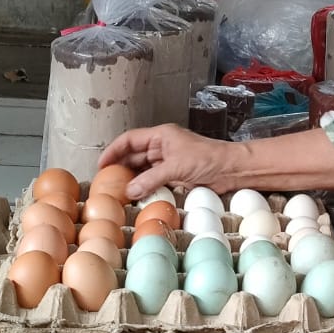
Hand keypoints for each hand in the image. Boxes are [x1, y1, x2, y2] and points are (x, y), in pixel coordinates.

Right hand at [98, 125, 232, 200]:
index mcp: (160, 136)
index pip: (129, 140)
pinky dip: (144, 187)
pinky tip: (136, 196)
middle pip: (134, 155)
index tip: (101, 165)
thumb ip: (151, 179)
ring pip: (142, 170)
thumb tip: (129, 190)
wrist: (231, 170)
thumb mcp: (176, 168)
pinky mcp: (174, 175)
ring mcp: (168, 161)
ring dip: (132, 180)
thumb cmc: (208, 159)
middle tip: (106, 183)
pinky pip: (153, 180)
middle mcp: (162, 146)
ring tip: (117, 192)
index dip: (113, 151)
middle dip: (120, 168)